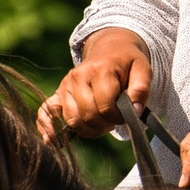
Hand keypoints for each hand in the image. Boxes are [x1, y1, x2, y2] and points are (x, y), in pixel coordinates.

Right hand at [37, 30, 152, 142]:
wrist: (110, 49)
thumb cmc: (127, 63)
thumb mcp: (143, 70)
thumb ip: (141, 90)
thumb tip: (134, 111)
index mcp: (100, 70)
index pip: (105, 106)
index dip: (118, 117)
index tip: (127, 114)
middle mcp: (78, 77)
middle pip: (88, 115)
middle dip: (105, 124)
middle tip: (115, 120)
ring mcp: (66, 85)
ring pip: (73, 119)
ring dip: (89, 129)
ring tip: (102, 123)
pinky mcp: (58, 93)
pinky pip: (46, 111)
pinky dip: (47, 127)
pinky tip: (51, 139)